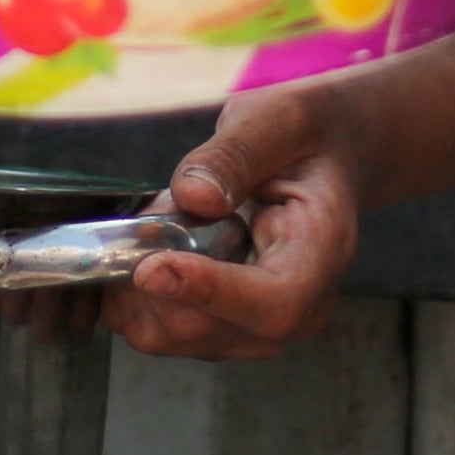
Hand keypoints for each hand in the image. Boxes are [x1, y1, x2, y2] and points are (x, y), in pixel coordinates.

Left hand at [112, 84, 367, 361]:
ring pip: (171, 334)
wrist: (320, 159)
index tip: (152, 267)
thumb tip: (194, 196)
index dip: (209, 293)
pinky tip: (152, 246)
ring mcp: (256, 328)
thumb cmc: (306, 139)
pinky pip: (155, 329)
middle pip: (209, 328)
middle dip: (153, 276)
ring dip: (138, 281)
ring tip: (162, 220)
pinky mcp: (220, 330)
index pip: (275, 301)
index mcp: (322, 254)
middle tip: (153, 209)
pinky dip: (132, 292)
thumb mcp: (279, 120)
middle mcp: (296, 310)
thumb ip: (236, 155)